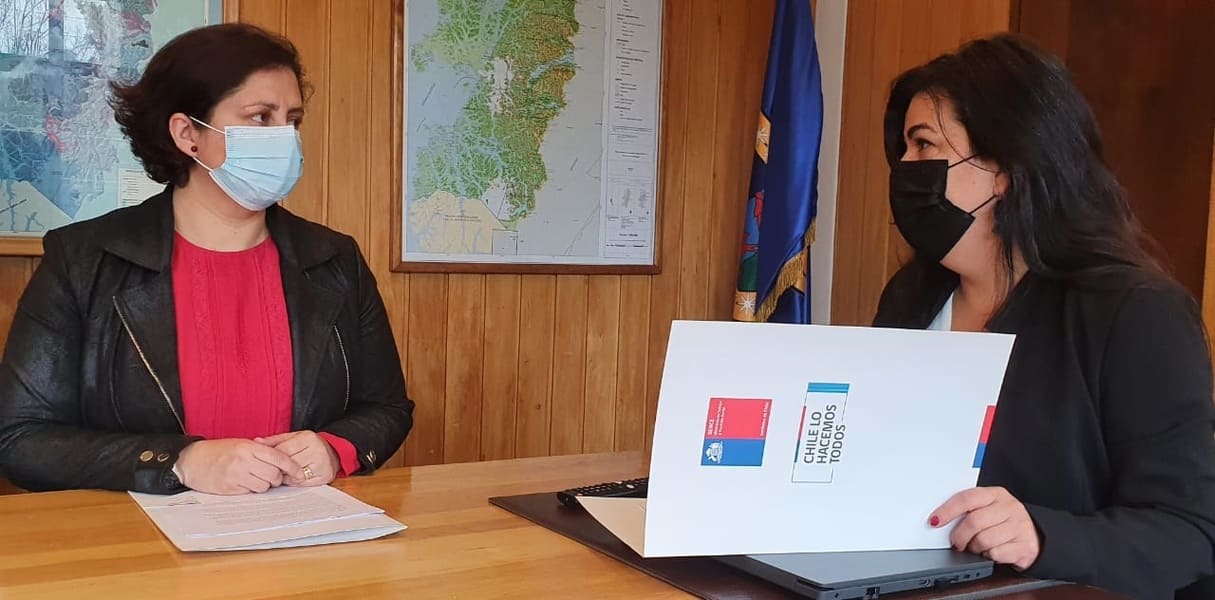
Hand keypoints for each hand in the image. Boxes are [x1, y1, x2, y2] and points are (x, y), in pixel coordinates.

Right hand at [175, 439, 302, 494]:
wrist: (191, 461)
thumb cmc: (217, 451)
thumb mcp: (240, 444)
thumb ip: (260, 450)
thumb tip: (282, 460)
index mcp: (248, 447)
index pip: (278, 457)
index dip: (292, 466)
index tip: (299, 472)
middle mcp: (243, 461)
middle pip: (274, 474)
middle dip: (277, 478)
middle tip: (274, 477)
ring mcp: (236, 475)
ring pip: (264, 486)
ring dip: (264, 485)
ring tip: (256, 479)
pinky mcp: (229, 488)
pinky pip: (250, 492)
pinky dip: (252, 490)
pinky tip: (245, 484)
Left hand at [254, 430, 339, 486]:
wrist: (334, 451)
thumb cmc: (310, 444)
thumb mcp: (294, 437)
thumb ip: (275, 440)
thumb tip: (257, 442)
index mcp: (309, 438)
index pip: (283, 451)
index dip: (273, 458)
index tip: (267, 461)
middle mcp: (317, 451)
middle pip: (289, 464)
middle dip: (279, 468)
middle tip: (274, 468)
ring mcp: (322, 465)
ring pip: (294, 476)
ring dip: (286, 476)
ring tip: (284, 472)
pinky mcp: (325, 476)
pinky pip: (302, 483)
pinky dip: (295, 482)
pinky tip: (294, 476)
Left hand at [930, 486, 1040, 569]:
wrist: (1037, 536)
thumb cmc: (1004, 522)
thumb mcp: (990, 509)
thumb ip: (970, 510)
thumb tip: (939, 520)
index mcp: (996, 494)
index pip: (967, 498)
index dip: (947, 510)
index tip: (934, 521)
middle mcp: (1009, 507)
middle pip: (974, 521)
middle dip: (959, 536)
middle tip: (956, 543)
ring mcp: (1019, 526)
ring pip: (984, 540)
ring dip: (974, 548)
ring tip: (975, 547)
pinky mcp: (1025, 546)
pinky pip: (996, 554)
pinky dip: (988, 556)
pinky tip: (990, 552)